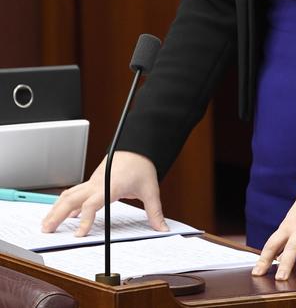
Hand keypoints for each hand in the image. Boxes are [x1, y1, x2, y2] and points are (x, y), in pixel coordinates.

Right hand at [41, 151, 167, 235]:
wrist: (138, 147)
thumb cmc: (142, 166)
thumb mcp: (151, 190)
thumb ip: (155, 212)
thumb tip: (163, 228)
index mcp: (112, 185)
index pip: (93, 203)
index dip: (85, 219)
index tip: (80, 235)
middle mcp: (99, 183)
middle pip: (73, 198)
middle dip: (58, 215)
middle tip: (48, 231)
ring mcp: (93, 181)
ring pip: (70, 194)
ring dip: (57, 208)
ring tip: (47, 224)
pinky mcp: (92, 181)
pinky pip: (75, 192)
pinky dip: (65, 203)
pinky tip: (61, 214)